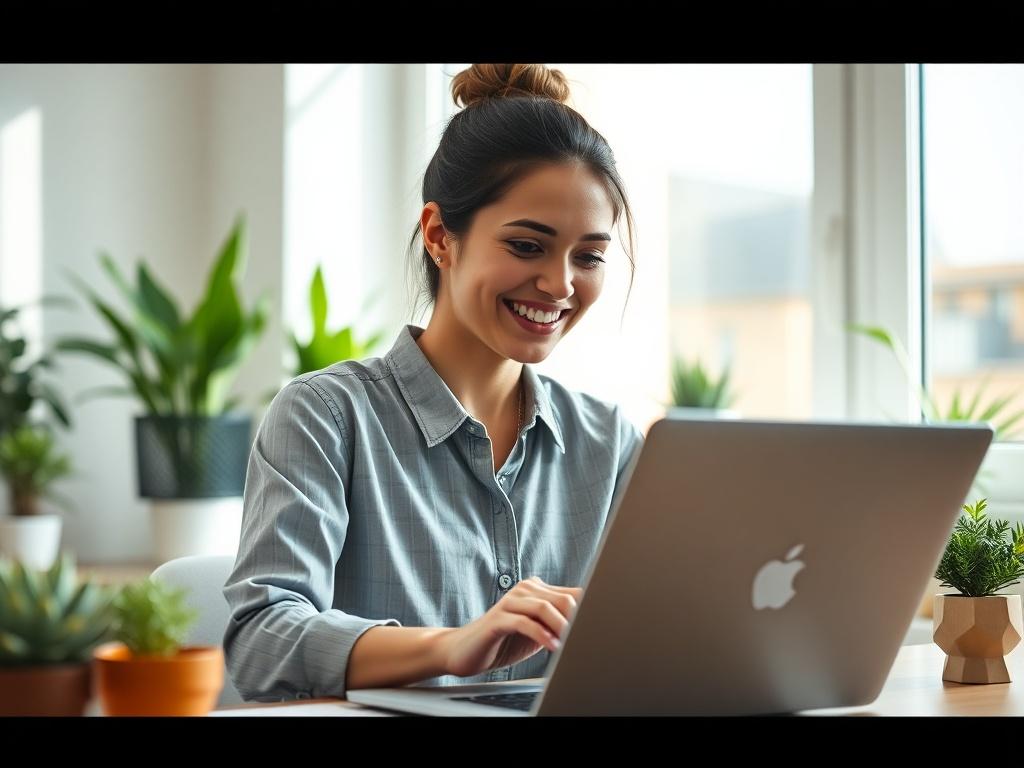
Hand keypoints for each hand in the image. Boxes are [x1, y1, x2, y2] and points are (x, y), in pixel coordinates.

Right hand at [440, 576, 582, 677]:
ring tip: (571, 644)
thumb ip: (559, 624)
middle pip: (563, 599)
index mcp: (537, 590)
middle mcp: (525, 590)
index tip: (602, 627)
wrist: (466, 651)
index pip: (573, 593)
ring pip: (544, 608)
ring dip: (562, 627)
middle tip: (588, 637)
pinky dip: (541, 635)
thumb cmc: (505, 641)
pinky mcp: (498, 618)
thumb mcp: (538, 631)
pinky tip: (552, 646)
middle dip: (578, 619)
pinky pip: (524, 623)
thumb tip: (590, 626)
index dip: (589, 609)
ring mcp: (510, 601)